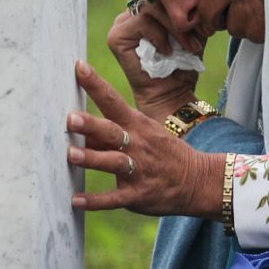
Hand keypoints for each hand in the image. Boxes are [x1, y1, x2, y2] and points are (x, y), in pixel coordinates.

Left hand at [67, 61, 223, 218]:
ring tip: (71, 155)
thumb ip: (110, 131)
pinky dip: (95, 201)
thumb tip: (78, 128)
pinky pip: (114, 198)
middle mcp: (136, 145)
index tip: (78, 67)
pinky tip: (76, 201)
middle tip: (71, 118)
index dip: (96, 83)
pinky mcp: (138, 195)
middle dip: (91, 125)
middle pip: (111, 131)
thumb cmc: (162, 153)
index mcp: (137, 125)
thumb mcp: (143, 133)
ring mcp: (138, 170)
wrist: (197, 180)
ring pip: (112, 162)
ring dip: (92, 158)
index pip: (113, 100)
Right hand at [106, 0, 201, 120]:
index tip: (201, 29)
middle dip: (180, 20)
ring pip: (150, 9)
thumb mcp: (192, 31)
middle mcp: (130, 14)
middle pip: (157, 0)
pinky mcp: (116, 36)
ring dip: (174, 29)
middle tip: (195, 43)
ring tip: (187, 47)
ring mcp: (120, 25)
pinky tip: (167, 51)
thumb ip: (189, 11)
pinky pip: (142, 21)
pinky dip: (159, 35)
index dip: (182, 9)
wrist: (170, 93)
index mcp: (146, 9)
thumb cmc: (182, 64)